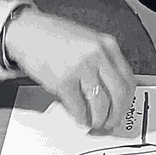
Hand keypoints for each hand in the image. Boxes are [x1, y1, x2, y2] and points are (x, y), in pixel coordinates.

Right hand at [2, 8, 135, 130]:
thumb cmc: (53, 36)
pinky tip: (79, 118)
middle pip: (119, 93)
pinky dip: (81, 118)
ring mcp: (81, 67)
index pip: (128, 78)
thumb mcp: (87, 40)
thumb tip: (111, 90)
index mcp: (107, 44)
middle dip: (116, 114)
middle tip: (111, 122)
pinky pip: (79, 107)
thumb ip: (102, 60)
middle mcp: (97, 55)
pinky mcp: (63, 80)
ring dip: (99, 119)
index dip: (127, 100)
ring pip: (101, 104)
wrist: (26, 32)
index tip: (122, 109)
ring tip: (94, 122)